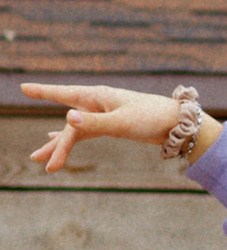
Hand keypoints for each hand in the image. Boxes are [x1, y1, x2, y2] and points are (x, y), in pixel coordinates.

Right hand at [21, 81, 218, 173]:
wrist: (178, 124)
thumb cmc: (151, 118)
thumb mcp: (122, 123)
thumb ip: (94, 122)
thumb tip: (66, 118)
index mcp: (98, 97)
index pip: (64, 94)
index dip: (44, 92)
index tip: (24, 88)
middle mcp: (98, 104)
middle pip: (69, 125)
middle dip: (54, 144)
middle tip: (35, 159)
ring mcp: (104, 114)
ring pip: (76, 131)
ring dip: (60, 145)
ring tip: (41, 161)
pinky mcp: (113, 124)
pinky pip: (85, 132)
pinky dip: (72, 138)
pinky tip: (59, 138)